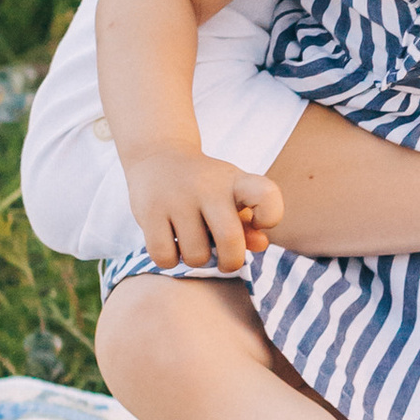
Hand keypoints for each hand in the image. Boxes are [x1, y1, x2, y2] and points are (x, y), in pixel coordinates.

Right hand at [122, 149, 282, 273]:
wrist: (157, 156)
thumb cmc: (205, 187)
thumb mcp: (231, 197)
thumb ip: (248, 224)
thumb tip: (261, 245)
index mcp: (235, 181)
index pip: (266, 195)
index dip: (270, 217)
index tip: (258, 223)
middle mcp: (207, 187)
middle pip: (230, 240)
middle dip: (231, 262)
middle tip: (226, 260)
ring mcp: (177, 198)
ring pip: (196, 256)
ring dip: (197, 260)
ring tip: (192, 244)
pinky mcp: (149, 211)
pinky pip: (164, 257)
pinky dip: (169, 261)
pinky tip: (171, 246)